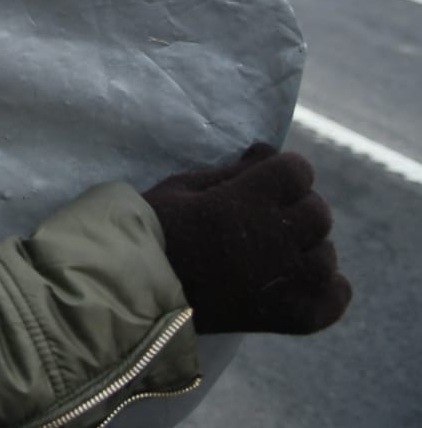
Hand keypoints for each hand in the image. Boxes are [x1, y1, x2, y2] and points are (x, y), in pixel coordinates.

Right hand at [142, 144, 351, 334]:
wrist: (136, 290)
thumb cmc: (156, 230)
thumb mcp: (184, 187)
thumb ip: (232, 170)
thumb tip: (267, 151)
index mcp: (245, 203)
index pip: (298, 171)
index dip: (283, 171)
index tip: (264, 180)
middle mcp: (273, 241)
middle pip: (318, 212)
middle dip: (296, 207)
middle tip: (266, 216)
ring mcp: (284, 283)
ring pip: (326, 254)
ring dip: (307, 247)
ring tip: (276, 251)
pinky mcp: (287, 317)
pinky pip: (333, 299)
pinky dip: (327, 288)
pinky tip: (299, 279)